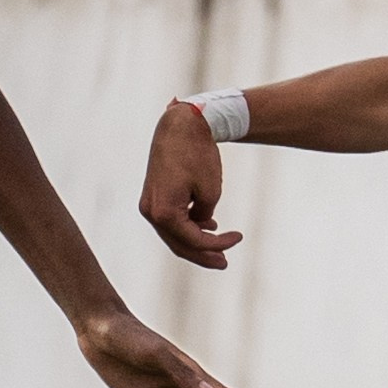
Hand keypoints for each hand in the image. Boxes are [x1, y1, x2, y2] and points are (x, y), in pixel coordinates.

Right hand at [140, 97, 236, 268]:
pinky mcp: (153, 195)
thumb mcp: (211, 190)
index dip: (218, 244)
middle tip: (224, 263)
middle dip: (204, 254)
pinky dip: (187, 225)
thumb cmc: (197, 154)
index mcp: (163, 212)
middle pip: (179, 243)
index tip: (238, 237)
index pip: (193, 240)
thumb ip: (205, 216)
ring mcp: (149, 204)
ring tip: (218, 250)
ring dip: (195, 241)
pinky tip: (207, 227)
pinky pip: (170, 218)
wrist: (180, 124)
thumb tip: (201, 225)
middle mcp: (150, 211)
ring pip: (173, 233)